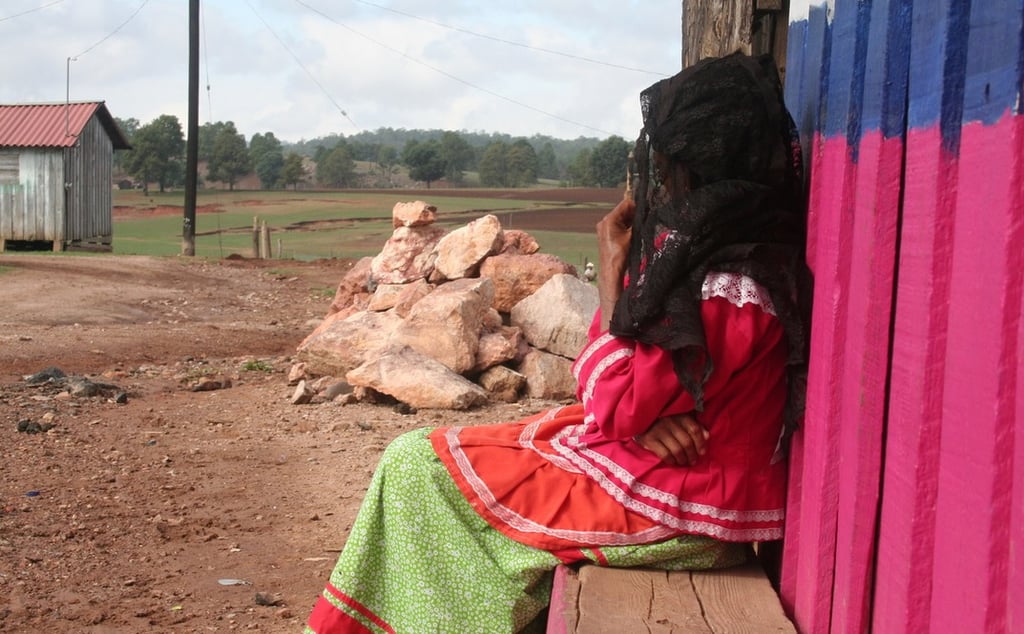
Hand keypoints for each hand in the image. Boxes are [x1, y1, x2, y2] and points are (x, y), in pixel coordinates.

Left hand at [596, 198, 635, 329]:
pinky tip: (634, 235)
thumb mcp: (633, 236)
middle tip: (645, 221)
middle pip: (624, 211)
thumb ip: (639, 222)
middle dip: (634, 215)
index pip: (626, 204)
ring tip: (640, 230)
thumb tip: (648, 214)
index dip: (638, 206)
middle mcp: (605, 222)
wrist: (611, 272)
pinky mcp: (607, 236)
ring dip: (632, 222)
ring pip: (622, 219)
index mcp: (609, 219)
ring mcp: (605, 229)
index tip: (647, 210)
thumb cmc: (620, 255)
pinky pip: (619, 227)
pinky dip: (627, 229)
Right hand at [635, 413, 708, 465]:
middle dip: (692, 455)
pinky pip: (665, 454)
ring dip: (682, 459)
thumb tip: (707, 436)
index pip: (694, 429)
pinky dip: (671, 461)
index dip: (700, 443)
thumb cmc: (663, 418)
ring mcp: (659, 431)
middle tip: (692, 460)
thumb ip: (694, 425)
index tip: (702, 452)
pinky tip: (673, 461)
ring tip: (683, 462)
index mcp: (679, 415)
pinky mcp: (649, 439)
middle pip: (687, 442)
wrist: (638, 417)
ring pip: (677, 450)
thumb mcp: (679, 417)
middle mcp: (670, 422)